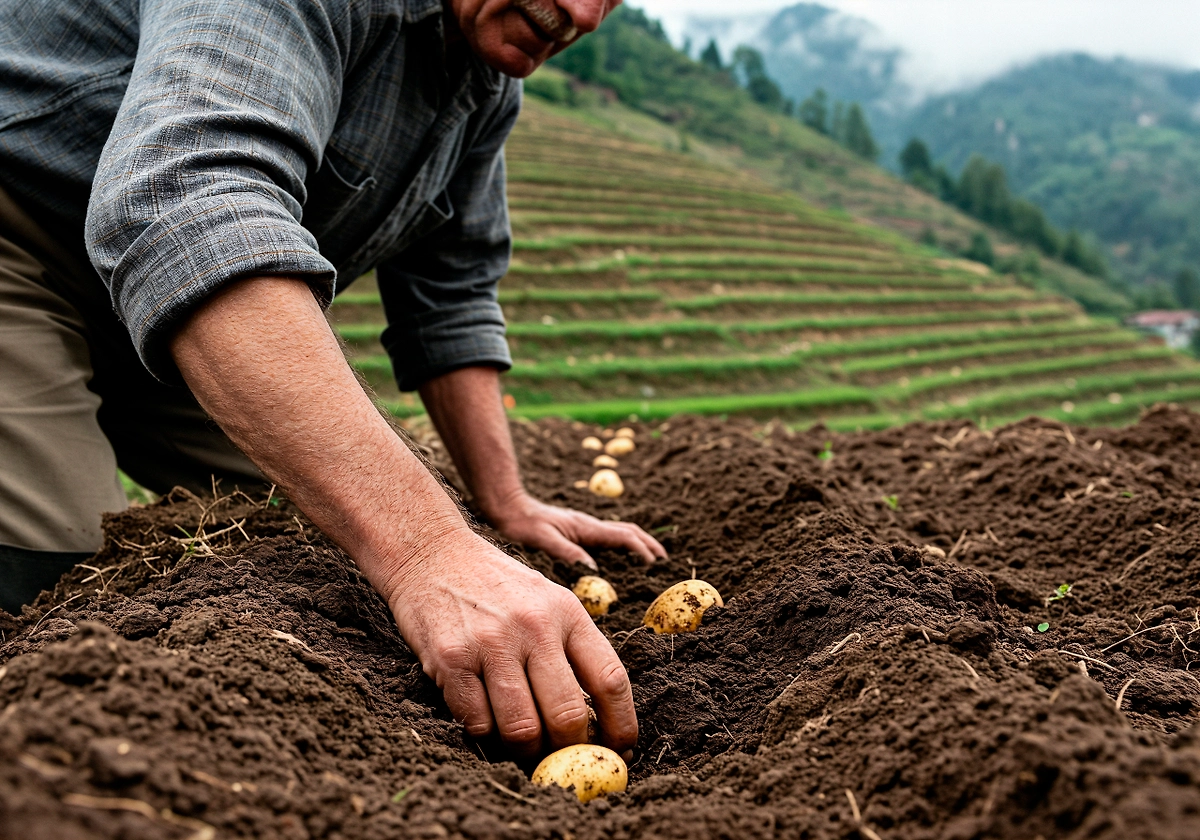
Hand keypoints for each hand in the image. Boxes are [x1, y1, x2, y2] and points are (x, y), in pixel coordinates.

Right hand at [387, 529, 637, 757]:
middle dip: (569, 751)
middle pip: (567, 714)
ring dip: (525, 751)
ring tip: (523, 748)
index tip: (621, 751)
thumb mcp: (546, 600)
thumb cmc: (495, 586)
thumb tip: (596, 720)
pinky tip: (486, 723)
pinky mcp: (451, 658)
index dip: (621, 725)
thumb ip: (570, 649)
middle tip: (563, 760)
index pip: (610, 679)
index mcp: (567, 612)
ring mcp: (491, 642)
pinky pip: (476, 722)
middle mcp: (534, 625)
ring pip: (521, 728)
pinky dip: (484, 735)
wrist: (432, 552)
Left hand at [488, 493, 666, 567]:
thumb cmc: (521, 524)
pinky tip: (620, 556)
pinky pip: (607, 537)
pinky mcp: (577, 530)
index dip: (640, 549)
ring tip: (651, 558)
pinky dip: (623, 544)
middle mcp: (588, 525)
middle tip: (663, 561)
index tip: (653, 564)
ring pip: (619, 532)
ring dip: (638, 543)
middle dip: (647, 544)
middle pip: (627, 531)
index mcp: (584, 527)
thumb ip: (566, 552)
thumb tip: (591, 567)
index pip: (622, 536)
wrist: (507, 507)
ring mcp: (584, 527)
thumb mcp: (541, 540)